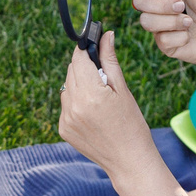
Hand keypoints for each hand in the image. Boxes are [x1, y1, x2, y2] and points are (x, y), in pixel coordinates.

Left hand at [57, 32, 153, 177]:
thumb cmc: (132, 124)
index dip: (85, 50)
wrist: (129, 160)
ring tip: (99, 100)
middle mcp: (73, 106)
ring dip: (79, 86)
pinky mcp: (63, 129)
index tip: (92, 47)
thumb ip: (110, 61)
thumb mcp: (123, 90)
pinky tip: (92, 114)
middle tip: (103, 79)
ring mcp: (65, 119)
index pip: (78, 59)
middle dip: (84, 68)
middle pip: (71, 71)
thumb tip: (106, 35)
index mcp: (90, 94)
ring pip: (66, 88)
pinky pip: (65, 105)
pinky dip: (76, 103)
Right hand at [131, 0, 195, 72]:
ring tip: (190, 23)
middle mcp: (161, 6)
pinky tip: (189, 37)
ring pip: (146, 21)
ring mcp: (161, 25)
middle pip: (139, 0)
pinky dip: (179, 37)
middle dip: (158, 4)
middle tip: (180, 6)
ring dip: (170, 21)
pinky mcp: (165, 44)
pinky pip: (161, 39)